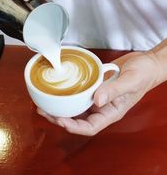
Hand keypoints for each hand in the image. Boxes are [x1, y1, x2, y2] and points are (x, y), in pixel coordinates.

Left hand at [37, 50, 161, 134]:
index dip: (74, 126)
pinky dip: (68, 92)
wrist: (146, 62)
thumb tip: (96, 101)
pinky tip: (58, 88)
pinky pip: (80, 91)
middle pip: (78, 118)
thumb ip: (114, 91)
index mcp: (111, 111)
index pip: (90, 127)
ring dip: (60, 105)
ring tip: (44, 102)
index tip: (60, 120)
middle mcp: (102, 106)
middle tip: (44, 110)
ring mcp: (98, 96)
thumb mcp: (131, 81)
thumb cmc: (143, 74)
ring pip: (76, 105)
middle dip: (60, 117)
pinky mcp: (95, 85)